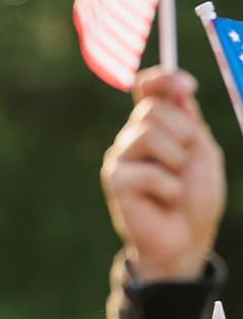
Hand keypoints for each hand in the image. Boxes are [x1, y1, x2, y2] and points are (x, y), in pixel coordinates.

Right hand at [101, 67, 224, 282]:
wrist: (188, 240)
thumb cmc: (196, 199)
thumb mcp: (203, 152)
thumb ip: (189, 121)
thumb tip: (178, 87)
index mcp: (154, 125)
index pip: (147, 88)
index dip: (163, 78)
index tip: (187, 85)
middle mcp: (132, 136)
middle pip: (153, 109)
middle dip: (183, 133)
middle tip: (186, 162)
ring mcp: (120, 157)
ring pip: (149, 134)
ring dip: (177, 161)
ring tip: (177, 183)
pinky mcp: (114, 180)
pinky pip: (149, 171)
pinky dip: (171, 189)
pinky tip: (166, 201)